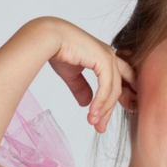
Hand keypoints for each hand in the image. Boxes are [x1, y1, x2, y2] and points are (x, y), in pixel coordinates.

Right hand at [47, 18, 135, 132]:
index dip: (119, 99)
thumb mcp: (72, 74)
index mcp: (105, 57)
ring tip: (94, 124)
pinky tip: (93, 113)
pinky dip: (101, 102)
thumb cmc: (58, 50)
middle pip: (119, 88)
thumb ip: (81, 88)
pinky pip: (107, 87)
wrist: (47, 38)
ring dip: (104, 110)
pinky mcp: (104, 60)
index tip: (108, 116)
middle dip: (111, 110)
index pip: (119, 81)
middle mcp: (110, 56)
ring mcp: (109, 57)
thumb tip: (86, 104)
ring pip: (114, 90)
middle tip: (101, 127)